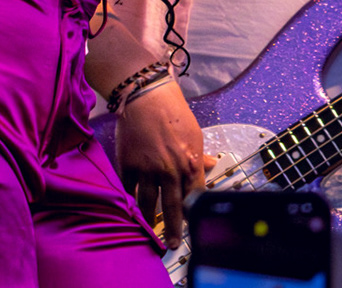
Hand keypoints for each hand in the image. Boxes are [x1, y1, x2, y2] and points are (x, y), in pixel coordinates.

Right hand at [115, 80, 213, 246]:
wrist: (145, 97)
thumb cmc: (173, 113)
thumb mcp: (194, 134)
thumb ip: (200, 156)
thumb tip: (212, 165)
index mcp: (190, 163)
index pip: (195, 197)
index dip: (194, 214)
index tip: (193, 226)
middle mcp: (170, 170)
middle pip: (172, 208)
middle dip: (174, 229)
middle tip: (174, 245)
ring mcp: (147, 170)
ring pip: (148, 204)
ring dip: (150, 220)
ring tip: (149, 231)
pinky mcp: (128, 165)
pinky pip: (129, 190)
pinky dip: (130, 200)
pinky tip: (130, 208)